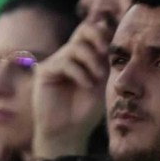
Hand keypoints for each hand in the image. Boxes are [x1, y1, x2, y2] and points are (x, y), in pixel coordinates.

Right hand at [31, 20, 110, 158]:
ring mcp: (56, 62)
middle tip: (106, 52)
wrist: (69, 131)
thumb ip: (105, 62)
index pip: (94, 32)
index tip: (114, 49)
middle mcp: (69, 55)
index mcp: (84, 56)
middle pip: (84, 29)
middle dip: (98, 37)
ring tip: (98, 78)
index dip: (105, 35)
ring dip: (91, 61)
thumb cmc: (86, 110)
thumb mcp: (102, 83)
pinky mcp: (45, 71)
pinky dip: (80, 73)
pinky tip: (87, 85)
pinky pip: (65, 62)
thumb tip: (112, 38)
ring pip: (76, 47)